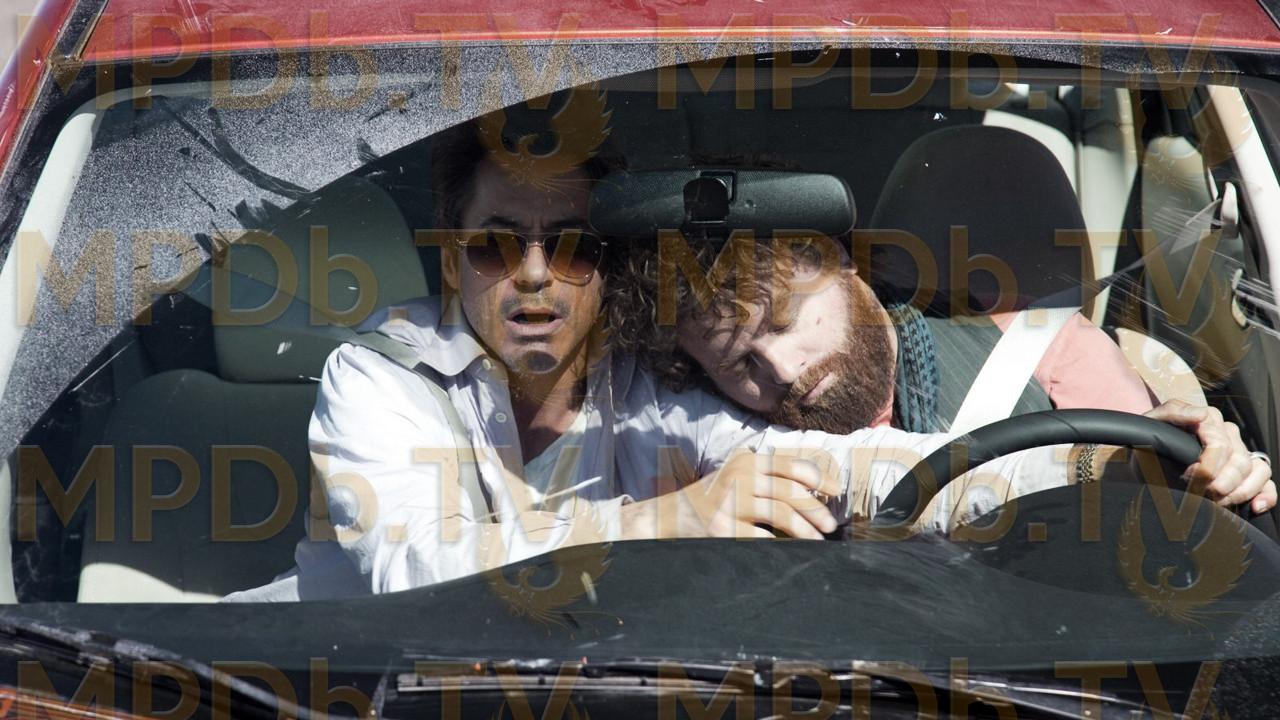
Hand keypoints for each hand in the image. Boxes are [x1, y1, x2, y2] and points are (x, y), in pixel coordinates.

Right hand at [620, 452, 841, 539]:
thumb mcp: (738, 475)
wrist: (672, 515)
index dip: (818, 478)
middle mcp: (739, 476)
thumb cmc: (715, 496)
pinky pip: (760, 537)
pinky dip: (779, 545)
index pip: (791, 466)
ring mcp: (729, 501)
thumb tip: (815, 488)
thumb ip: (769, 475)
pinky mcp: (722, 526)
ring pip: (780, 514)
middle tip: (829, 525)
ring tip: (816, 541)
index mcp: (747, 461)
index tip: (835, 492)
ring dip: (804, 530)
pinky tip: (789, 551)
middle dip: (815, 510)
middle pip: (790, 491)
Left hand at [1144, 400, 1275, 513]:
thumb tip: (1201, 415)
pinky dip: (1265, 494)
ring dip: (1240, 491)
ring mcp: (1239, 451)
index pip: (1221, 445)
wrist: (1146, 457)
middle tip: (1203, 494)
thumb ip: (1174, 412)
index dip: (1208, 465)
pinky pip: (1265, 481)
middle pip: (1240, 461)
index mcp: (1209, 420)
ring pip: (1257, 470)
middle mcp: (1228, 434)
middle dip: (1223, 482)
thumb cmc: (1151, 440)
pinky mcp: (1246, 470)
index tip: (1189, 477)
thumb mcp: (1154, 422)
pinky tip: (1255, 506)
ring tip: (1218, 502)